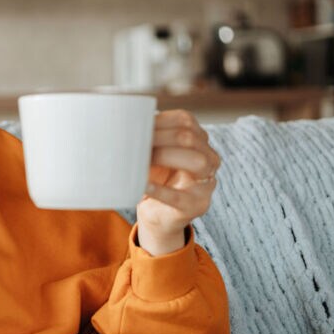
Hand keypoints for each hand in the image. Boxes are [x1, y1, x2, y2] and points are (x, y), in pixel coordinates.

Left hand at [135, 110, 220, 254]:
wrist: (158, 213)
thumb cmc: (155, 177)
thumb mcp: (153, 153)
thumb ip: (147, 138)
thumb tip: (124, 124)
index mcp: (199, 140)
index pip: (184, 120)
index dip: (158, 121)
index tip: (134, 127)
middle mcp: (209, 158)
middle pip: (189, 138)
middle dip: (158, 138)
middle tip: (132, 144)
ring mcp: (206, 183)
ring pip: (196, 161)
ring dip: (163, 157)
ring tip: (140, 161)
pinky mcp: (197, 204)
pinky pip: (178, 196)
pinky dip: (159, 190)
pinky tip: (143, 185)